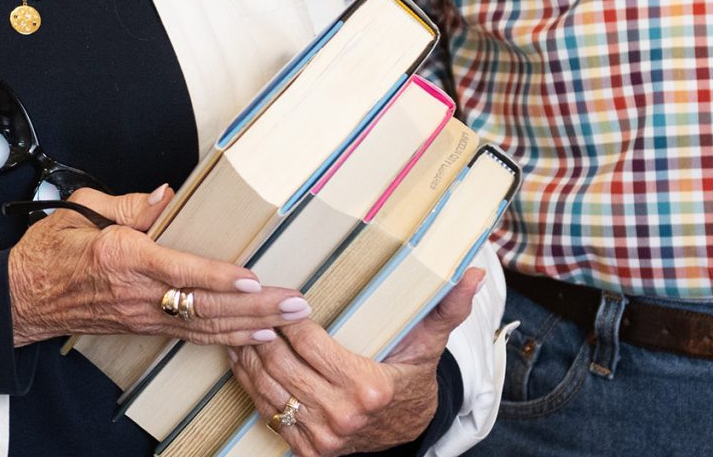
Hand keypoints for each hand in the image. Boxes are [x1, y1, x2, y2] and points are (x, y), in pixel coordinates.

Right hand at [5, 186, 311, 346]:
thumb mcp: (81, 212)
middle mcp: (138, 293)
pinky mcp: (143, 328)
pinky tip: (253, 336)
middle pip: (206, 305)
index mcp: (124, 258)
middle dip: (256, 307)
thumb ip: (128, 204)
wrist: (22, 298)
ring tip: (288, 321)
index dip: (220, 278)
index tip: (254, 278)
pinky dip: (226, 338)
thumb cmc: (49, 253)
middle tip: (296, 303)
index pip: (181, 271)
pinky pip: (191, 335)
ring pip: (205, 326)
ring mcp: (143, 316)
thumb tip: (167, 195)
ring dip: (250, 326)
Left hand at [225, 268, 482, 456]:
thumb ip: (446, 308)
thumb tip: (474, 273)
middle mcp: (342, 415)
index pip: (312, 344)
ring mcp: (322, 437)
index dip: (288, 318)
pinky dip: (251, 386)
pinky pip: (269, 414)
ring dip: (248, 358)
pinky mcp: (308, 450)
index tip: (279, 296)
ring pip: (269, 390)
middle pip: (283, 366)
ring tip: (238, 328)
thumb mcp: (429, 343)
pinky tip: (244, 360)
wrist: (407, 430)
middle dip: (261, 334)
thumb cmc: (411, 378)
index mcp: (369, 386)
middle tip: (249, 306)